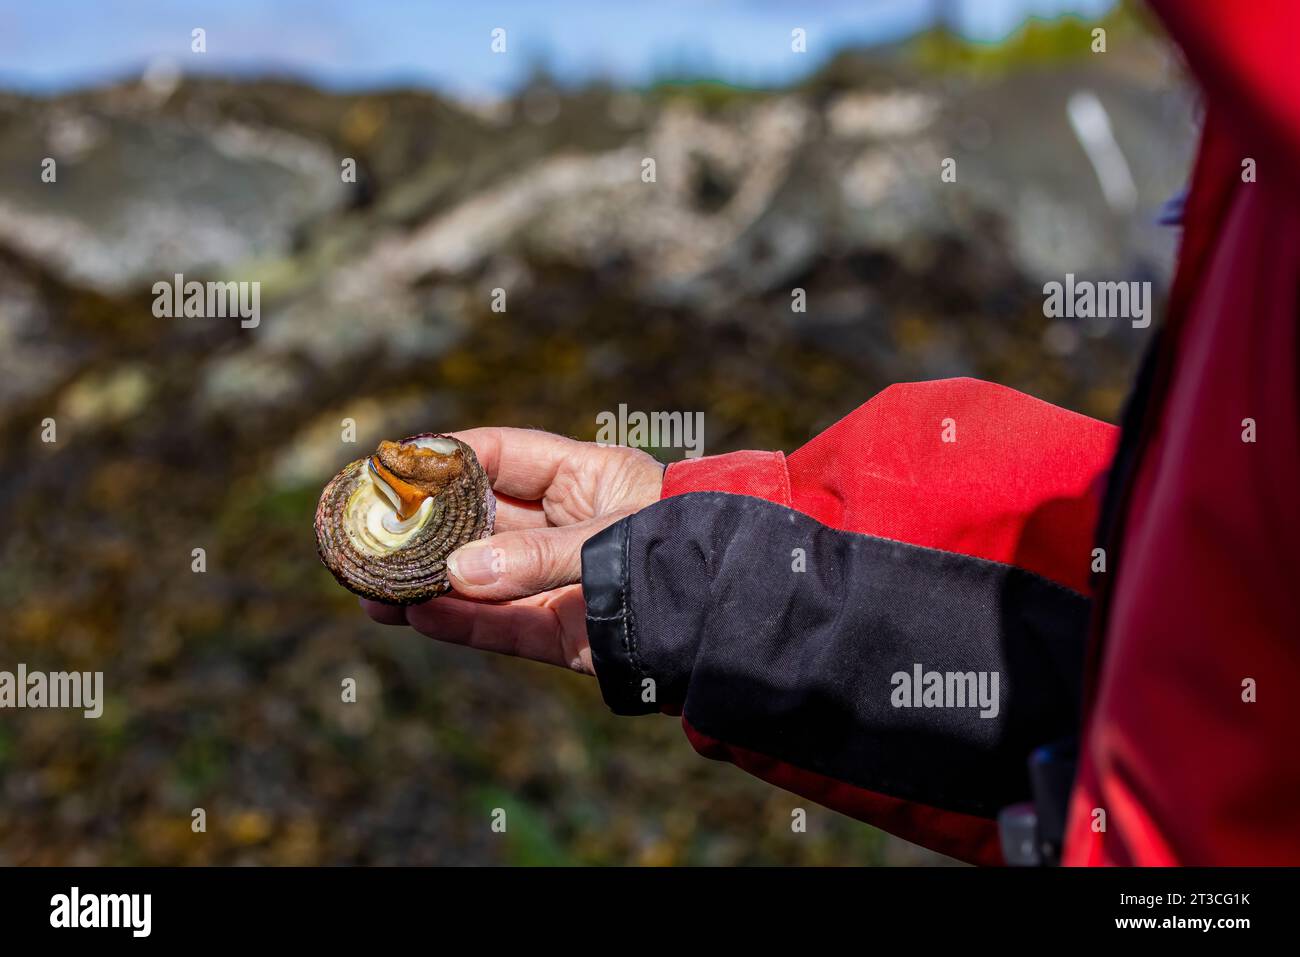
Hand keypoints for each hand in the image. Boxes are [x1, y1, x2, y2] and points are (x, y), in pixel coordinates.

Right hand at [361, 428, 663, 673]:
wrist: (744, 621)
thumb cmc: (690, 552)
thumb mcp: (612, 539)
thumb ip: (537, 557)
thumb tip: (454, 575)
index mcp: (587, 477)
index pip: (502, 455)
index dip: (447, 458)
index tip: (393, 465)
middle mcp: (568, 525)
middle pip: (479, 520)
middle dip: (423, 527)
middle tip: (365, 533)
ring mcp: (564, 580)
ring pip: (480, 578)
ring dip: (427, 583)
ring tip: (368, 587)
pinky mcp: (566, 634)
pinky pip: (500, 627)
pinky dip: (459, 625)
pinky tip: (412, 618)